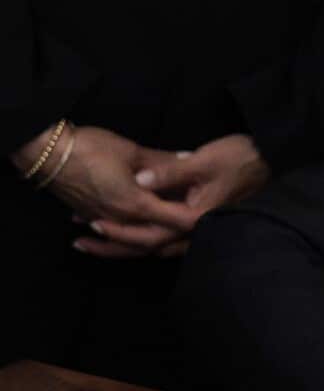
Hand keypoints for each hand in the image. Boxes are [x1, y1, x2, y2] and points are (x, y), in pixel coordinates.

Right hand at [22, 126, 201, 257]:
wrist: (45, 153)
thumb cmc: (89, 148)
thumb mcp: (132, 151)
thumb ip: (162, 162)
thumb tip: (187, 159)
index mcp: (136, 204)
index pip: (175, 220)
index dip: (195, 221)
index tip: (210, 217)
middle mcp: (120, 218)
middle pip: (153, 239)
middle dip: (175, 238)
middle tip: (193, 237)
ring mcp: (102, 219)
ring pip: (129, 240)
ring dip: (149, 241)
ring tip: (166, 243)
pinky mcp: (87, 214)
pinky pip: (111, 231)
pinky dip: (122, 235)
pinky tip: (130, 229)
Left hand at [90, 134, 269, 256]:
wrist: (269, 160)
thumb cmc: (239, 158)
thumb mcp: (203, 161)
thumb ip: (170, 172)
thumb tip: (138, 180)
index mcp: (196, 219)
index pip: (150, 235)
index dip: (120, 232)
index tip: (93, 223)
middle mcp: (198, 231)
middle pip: (149, 249)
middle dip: (114, 248)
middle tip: (81, 244)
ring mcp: (201, 230)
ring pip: (158, 248)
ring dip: (127, 247)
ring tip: (96, 243)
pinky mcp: (201, 223)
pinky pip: (168, 240)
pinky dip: (145, 239)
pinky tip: (130, 234)